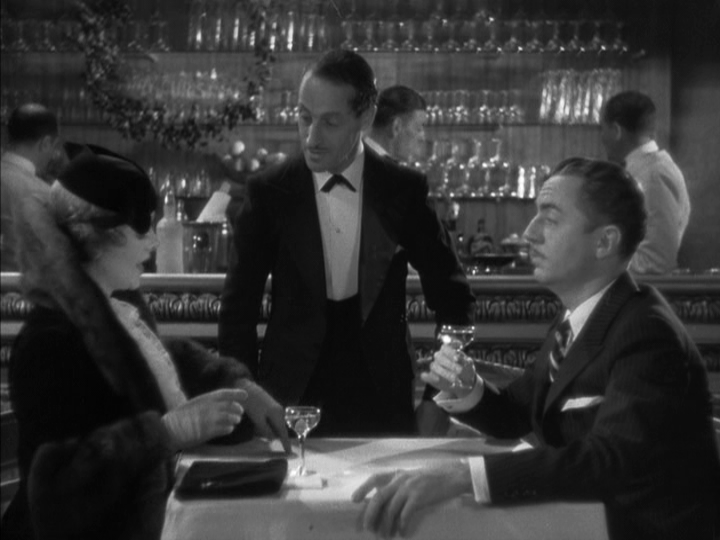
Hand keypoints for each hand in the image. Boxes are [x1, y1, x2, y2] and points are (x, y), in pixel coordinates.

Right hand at [162, 388, 246, 450]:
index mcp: (204, 398)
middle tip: (239, 413)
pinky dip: (229, 429)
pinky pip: (226, 429)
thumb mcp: (194, 404)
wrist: (170, 429)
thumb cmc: (180, 418)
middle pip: (231, 406)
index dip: (236, 393)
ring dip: (235, 420)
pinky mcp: (209, 431)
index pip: (224, 393)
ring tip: (234, 422)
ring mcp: (210, 419)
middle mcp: (209, 407)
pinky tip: (227, 429)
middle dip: (238, 409)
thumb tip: (220, 404)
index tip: (245, 395)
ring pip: (231, 418)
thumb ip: (207, 403)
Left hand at [239, 381, 291, 452]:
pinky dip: (266, 425)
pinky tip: (257, 424)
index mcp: (278, 415)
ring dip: (269, 430)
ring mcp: (275, 408)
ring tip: (256, 430)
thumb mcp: (257, 419)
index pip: (283, 433)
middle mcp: (279, 411)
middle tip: (262, 438)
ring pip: (275, 424)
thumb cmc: (251, 404)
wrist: (245, 387)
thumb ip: (266, 430)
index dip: (286, 443)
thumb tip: (272, 439)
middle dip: (273, 436)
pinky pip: (271, 420)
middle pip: (280, 429)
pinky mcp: (270, 406)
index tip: (289, 452)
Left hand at [352, 460, 471, 536]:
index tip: (354, 500)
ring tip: (386, 536)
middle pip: (379, 497)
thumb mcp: (412, 477)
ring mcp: (410, 487)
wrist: (452, 477)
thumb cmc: (431, 479)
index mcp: (397, 474)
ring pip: (391, 509)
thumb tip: (384, 502)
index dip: (363, 488)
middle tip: (369, 528)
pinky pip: (406, 514)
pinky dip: (402, 525)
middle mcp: (401, 479)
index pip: (375, 478)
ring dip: (386, 525)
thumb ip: (399, 485)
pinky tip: (402, 533)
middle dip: (371, 514)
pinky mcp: (420, 497)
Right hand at [420, 344, 476, 397]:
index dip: (450, 352)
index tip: (457, 358)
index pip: (445, 347)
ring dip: (444, 372)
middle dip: (450, 364)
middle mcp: (439, 358)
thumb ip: (463, 360)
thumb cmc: (466, 371)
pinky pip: (425, 376)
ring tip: (455, 379)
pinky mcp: (431, 377)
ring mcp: (435, 367)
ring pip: (433, 366)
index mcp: (448, 351)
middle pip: (439, 357)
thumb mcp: (468, 365)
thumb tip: (457, 357)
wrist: (465, 383)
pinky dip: (429, 377)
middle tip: (459, 371)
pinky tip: (438, 379)